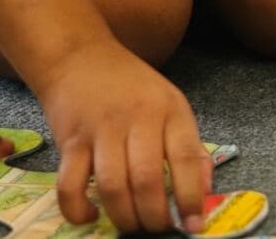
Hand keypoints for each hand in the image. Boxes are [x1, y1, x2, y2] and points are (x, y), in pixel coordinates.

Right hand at [31, 40, 211, 234]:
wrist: (78, 55)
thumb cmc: (129, 85)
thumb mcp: (169, 104)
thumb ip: (190, 147)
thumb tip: (206, 191)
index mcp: (169, 109)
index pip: (186, 158)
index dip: (191, 198)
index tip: (194, 225)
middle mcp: (138, 117)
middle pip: (148, 180)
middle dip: (155, 217)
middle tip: (157, 230)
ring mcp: (101, 128)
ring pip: (113, 186)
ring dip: (124, 218)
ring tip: (131, 226)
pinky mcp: (70, 140)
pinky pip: (71, 185)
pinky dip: (78, 209)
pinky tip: (90, 214)